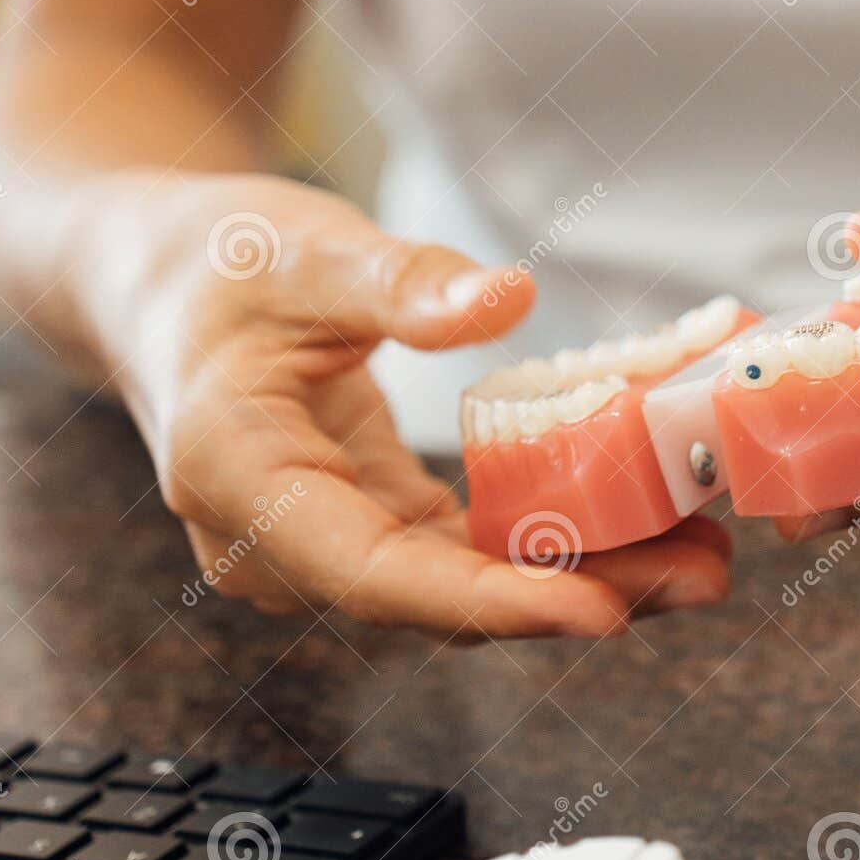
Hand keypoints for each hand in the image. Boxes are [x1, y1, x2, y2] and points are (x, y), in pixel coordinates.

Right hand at [112, 174, 729, 637]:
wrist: (159, 285)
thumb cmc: (215, 263)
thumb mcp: (303, 249)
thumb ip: (400, 284)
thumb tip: (508, 300)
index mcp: (241, 479)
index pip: (376, 574)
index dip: (492, 603)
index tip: (601, 610)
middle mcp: (279, 541)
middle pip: (439, 598)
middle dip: (574, 594)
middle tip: (700, 575)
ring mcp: (324, 542)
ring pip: (462, 586)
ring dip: (579, 576)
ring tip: (698, 557)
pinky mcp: (367, 523)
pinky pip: (464, 552)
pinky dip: (546, 542)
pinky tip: (634, 523)